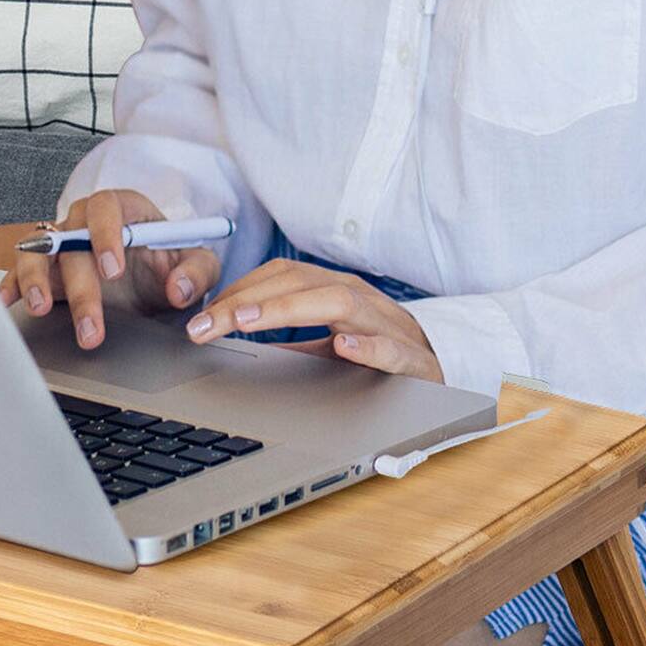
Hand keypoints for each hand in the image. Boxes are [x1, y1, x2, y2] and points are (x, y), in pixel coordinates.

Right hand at [0, 189, 222, 351]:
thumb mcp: (198, 265)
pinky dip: (10, 284)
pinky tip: (4, 301)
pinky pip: (20, 270)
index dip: (106, 234)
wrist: (152, 280)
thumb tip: (178, 288)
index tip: (113, 269)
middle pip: (71, 239)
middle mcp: (86, 221)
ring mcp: (61, 244)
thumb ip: (196, 272)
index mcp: (124, 208)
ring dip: (35, 281)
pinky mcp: (45, 269)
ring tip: (39, 309)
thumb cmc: (171, 263)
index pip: (107, 207)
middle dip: (79, 286)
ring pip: (38, 252)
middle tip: (91, 325)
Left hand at [182, 259, 444, 381]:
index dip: (238, 290)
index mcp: (335, 291)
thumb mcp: (326, 343)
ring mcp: (387, 325)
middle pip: (298, 285)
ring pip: (339, 303)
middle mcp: (359, 298)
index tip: (200, 316)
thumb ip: (288, 341)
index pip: (281, 276)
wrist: (445, 369)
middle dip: (246, 303)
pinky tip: (342, 348)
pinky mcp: (414, 360)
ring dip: (288, 310)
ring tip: (248, 321)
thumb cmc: (381, 350)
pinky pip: (391, 349)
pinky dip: (366, 346)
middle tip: (205, 324)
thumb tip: (234, 342)